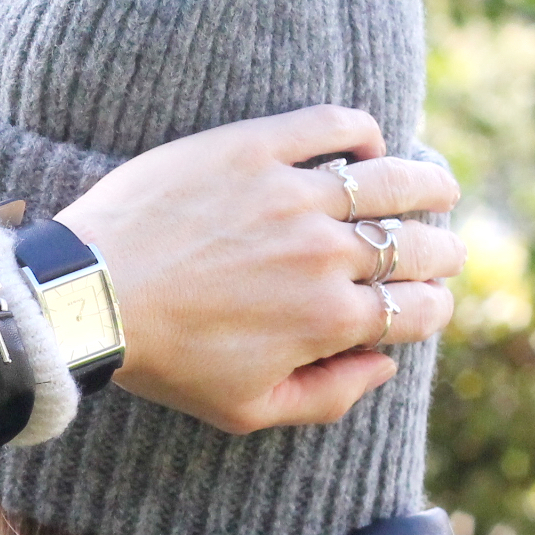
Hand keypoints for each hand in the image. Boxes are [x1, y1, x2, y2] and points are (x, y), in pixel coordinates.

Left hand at [53, 105, 462, 433]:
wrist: (91, 296)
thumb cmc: (164, 361)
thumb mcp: (246, 410)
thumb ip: (329, 397)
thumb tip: (384, 365)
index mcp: (330, 321)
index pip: (417, 310)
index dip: (433, 309)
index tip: (430, 302)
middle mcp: (325, 254)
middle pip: (418, 246)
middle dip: (443, 253)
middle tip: (444, 249)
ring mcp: (293, 194)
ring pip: (393, 180)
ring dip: (429, 184)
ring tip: (439, 185)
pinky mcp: (255, 146)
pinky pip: (333, 125)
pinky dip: (363, 131)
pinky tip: (368, 142)